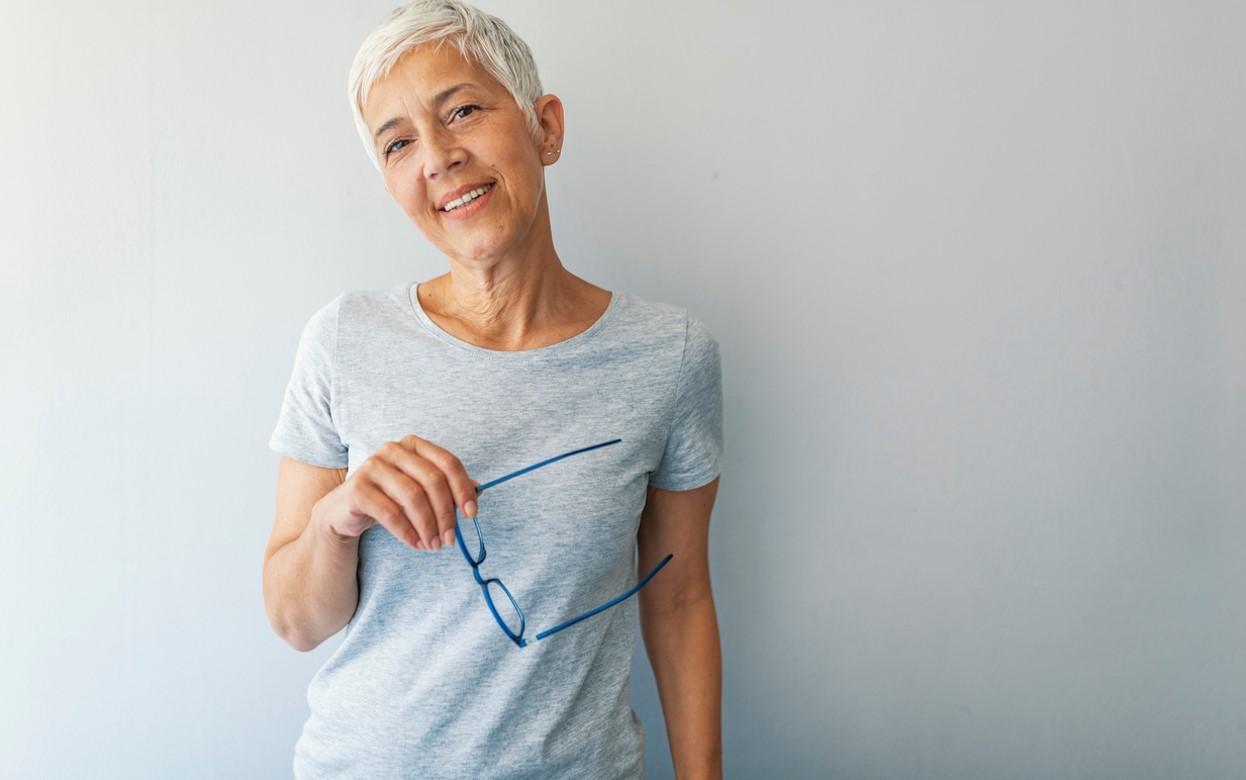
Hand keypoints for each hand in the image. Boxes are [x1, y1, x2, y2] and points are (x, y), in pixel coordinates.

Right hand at [311, 435, 476, 551]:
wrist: (345, 511)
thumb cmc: (389, 499)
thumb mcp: (420, 491)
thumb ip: (447, 489)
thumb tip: (479, 494)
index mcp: (413, 445)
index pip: (448, 462)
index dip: (463, 489)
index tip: (472, 514)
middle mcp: (393, 449)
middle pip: (432, 480)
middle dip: (446, 514)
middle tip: (450, 540)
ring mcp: (373, 465)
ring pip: (413, 497)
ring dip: (428, 526)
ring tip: (434, 546)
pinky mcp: (357, 488)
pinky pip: (390, 513)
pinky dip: (407, 532)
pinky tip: (416, 544)